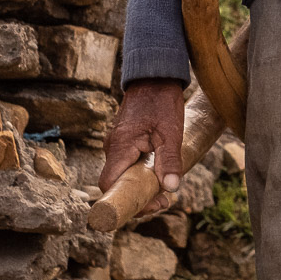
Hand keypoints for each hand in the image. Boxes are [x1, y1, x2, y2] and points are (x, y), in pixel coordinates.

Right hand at [99, 78, 189, 220]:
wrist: (155, 75)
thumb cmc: (161, 101)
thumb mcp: (171, 132)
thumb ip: (169, 160)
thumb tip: (171, 188)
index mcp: (120, 147)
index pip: (109, 185)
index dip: (126, 201)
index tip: (152, 204)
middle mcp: (114, 147)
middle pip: (117, 183)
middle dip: (138, 197)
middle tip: (164, 200)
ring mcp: (118, 143)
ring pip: (123, 174)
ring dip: (141, 185)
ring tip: (165, 189)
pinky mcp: (125, 140)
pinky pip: (127, 163)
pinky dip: (141, 173)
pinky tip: (160, 172)